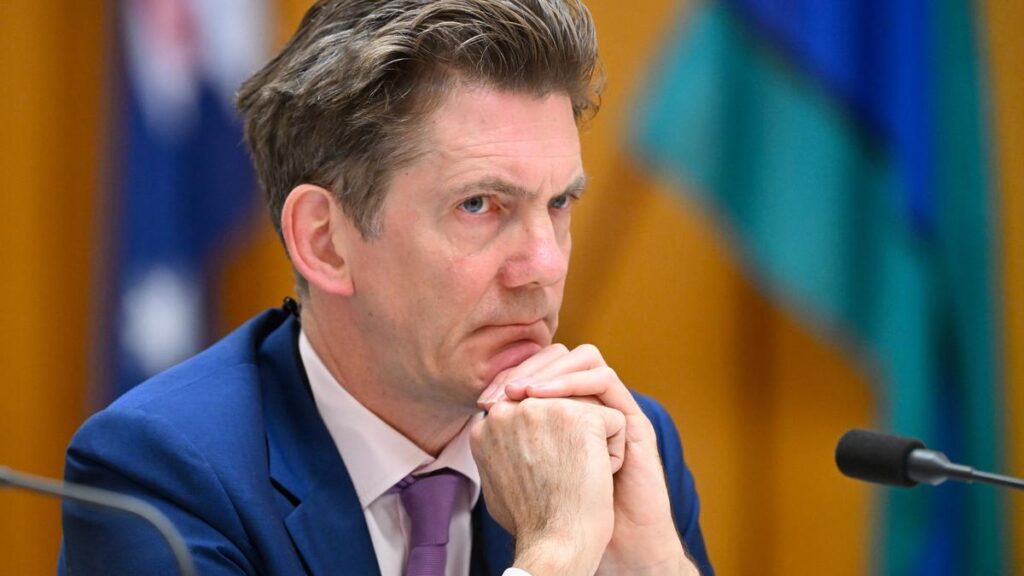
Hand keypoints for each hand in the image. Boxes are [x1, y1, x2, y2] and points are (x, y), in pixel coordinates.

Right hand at [470, 397, 624, 575]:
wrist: (555, 545)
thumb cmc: (532, 521)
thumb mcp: (499, 476)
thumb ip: (501, 446)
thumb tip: (510, 436)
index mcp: (489, 423)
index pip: (536, 414)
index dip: (549, 446)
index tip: (547, 478)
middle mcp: (511, 409)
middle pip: (562, 408)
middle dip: (569, 441)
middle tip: (562, 479)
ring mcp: (544, 408)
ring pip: (588, 414)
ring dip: (589, 445)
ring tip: (577, 477)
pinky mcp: (581, 416)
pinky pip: (615, 423)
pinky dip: (614, 453)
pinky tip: (596, 477)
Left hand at [483, 344, 699, 574]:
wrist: (598, 542)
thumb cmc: (559, 517)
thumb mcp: (524, 474)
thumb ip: (509, 446)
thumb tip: (479, 421)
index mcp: (566, 412)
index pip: (540, 369)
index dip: (510, 375)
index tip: (483, 399)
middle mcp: (590, 406)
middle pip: (561, 356)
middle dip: (528, 366)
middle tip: (502, 390)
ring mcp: (612, 410)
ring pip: (585, 358)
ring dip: (551, 370)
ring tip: (524, 392)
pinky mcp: (632, 419)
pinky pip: (605, 379)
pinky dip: (573, 382)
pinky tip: (544, 399)